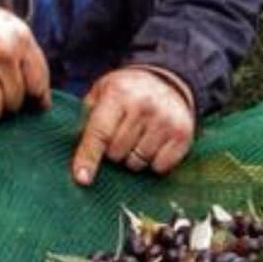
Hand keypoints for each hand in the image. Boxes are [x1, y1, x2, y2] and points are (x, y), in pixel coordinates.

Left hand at [72, 68, 195, 185]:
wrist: (167, 82)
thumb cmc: (126, 93)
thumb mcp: (101, 93)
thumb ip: (87, 119)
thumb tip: (80, 156)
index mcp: (119, 93)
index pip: (100, 133)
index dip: (88, 157)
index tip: (82, 178)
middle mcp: (144, 106)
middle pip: (117, 153)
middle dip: (113, 152)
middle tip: (120, 136)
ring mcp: (166, 121)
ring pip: (137, 163)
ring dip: (132, 158)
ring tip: (137, 138)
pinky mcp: (182, 135)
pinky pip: (159, 167)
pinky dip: (153, 163)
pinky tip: (153, 145)